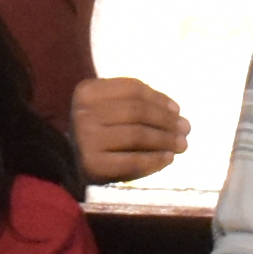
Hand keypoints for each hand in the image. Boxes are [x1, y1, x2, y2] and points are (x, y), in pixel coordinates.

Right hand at [68, 74, 188, 180]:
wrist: (67, 160)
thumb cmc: (96, 130)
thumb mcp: (108, 107)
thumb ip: (137, 104)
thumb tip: (177, 113)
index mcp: (87, 91)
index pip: (132, 89)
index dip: (159, 98)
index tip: (177, 110)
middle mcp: (83, 111)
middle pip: (137, 111)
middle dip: (166, 120)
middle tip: (186, 129)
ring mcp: (86, 138)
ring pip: (137, 135)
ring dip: (165, 140)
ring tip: (181, 145)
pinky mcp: (92, 164)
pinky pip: (131, 161)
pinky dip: (154, 160)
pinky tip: (167, 159)